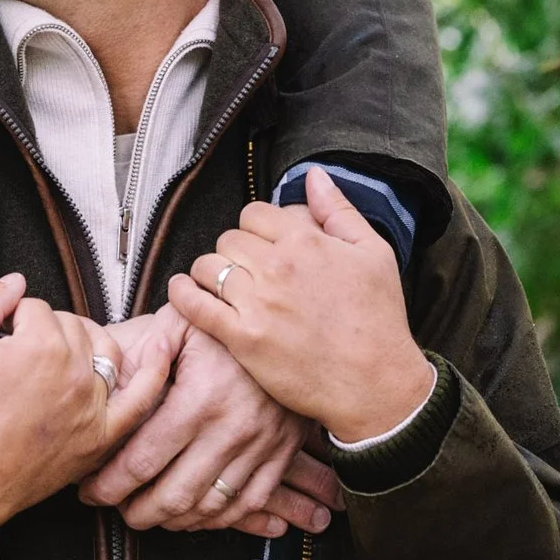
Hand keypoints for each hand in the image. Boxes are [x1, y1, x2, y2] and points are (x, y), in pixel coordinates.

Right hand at [0, 275, 170, 534]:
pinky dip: (156, 373)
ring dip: (84, 344)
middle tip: (16, 358)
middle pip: (69, 326)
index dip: (11, 321)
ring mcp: (92, 406)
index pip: (35, 308)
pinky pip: (140, 400)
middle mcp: (74, 373)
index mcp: (39, 346)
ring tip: (56, 355)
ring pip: (102, 350)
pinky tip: (163, 349)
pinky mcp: (101, 437)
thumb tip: (16, 281)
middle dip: (43, 332)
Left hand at [79, 315, 341, 535]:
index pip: (143, 460)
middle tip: (114, 509)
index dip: (110, 484)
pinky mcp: (280, 456)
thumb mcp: (188, 320)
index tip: (89, 490)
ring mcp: (259, 448)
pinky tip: (192, 515)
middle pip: (174, 495)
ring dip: (173, 521)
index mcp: (199, 399)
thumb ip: (147, 347)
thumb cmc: (231, 324)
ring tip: (147, 514)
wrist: (302, 329)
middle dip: (136, 512)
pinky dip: (216, 519)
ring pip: (209, 508)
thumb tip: (111, 373)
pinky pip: (246, 505)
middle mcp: (230, 431)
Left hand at [167, 168, 432, 443]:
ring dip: (208, 272)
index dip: (256, 227)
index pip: (254, 214)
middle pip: (228, 239)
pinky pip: (195, 305)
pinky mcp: (242, 338)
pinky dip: (181, 294)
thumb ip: (339, 210)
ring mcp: (257, 302)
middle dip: (233, 250)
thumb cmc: (378, 319)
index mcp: (305, 240)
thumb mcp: (374, 253)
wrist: (376, 384)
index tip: (263, 245)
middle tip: (246, 270)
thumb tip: (314, 175)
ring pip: (207, 266)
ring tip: (219, 284)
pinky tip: (181, 290)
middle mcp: (277, 266)